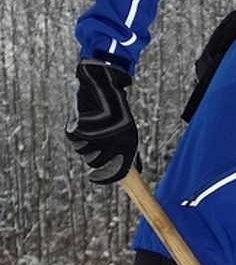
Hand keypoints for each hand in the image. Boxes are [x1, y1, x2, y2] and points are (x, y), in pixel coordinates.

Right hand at [65, 59, 138, 183]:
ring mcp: (98, 136)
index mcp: (129, 145)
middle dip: (91, 155)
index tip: (93, 177)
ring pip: (83, 152)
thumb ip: (128, 152)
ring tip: (89, 128)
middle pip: (96, 163)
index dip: (104, 178)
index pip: (117, 172)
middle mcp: (115, 143)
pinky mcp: (83, 128)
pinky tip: (81, 121)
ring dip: (83, 142)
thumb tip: (132, 170)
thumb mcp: (127, 132)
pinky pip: (74, 139)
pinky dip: (75, 132)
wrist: (102, 86)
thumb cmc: (116, 111)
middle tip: (92, 143)